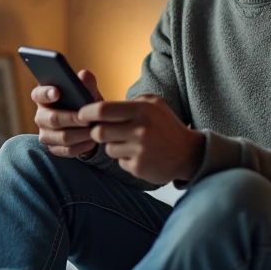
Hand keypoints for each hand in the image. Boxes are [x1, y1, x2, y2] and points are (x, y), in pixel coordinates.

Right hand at [32, 69, 103, 157]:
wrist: (88, 126)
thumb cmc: (84, 104)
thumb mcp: (88, 92)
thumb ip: (86, 83)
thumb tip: (84, 75)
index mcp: (44, 97)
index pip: (38, 94)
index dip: (46, 93)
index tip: (57, 92)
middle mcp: (40, 116)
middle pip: (52, 119)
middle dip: (72, 119)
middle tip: (87, 119)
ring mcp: (45, 134)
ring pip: (62, 137)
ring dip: (81, 134)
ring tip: (94, 130)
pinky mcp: (53, 148)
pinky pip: (66, 150)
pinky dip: (82, 146)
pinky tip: (92, 141)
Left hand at [79, 94, 203, 184]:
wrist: (188, 153)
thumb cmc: (166, 125)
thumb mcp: (153, 103)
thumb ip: (129, 102)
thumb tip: (100, 106)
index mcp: (142, 110)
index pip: (103, 110)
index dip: (87, 112)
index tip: (82, 115)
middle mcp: (140, 130)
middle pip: (98, 132)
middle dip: (97, 131)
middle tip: (103, 130)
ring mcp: (139, 151)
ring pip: (107, 148)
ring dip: (113, 145)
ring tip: (130, 142)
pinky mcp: (138, 168)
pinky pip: (119, 162)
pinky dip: (125, 158)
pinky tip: (139, 154)